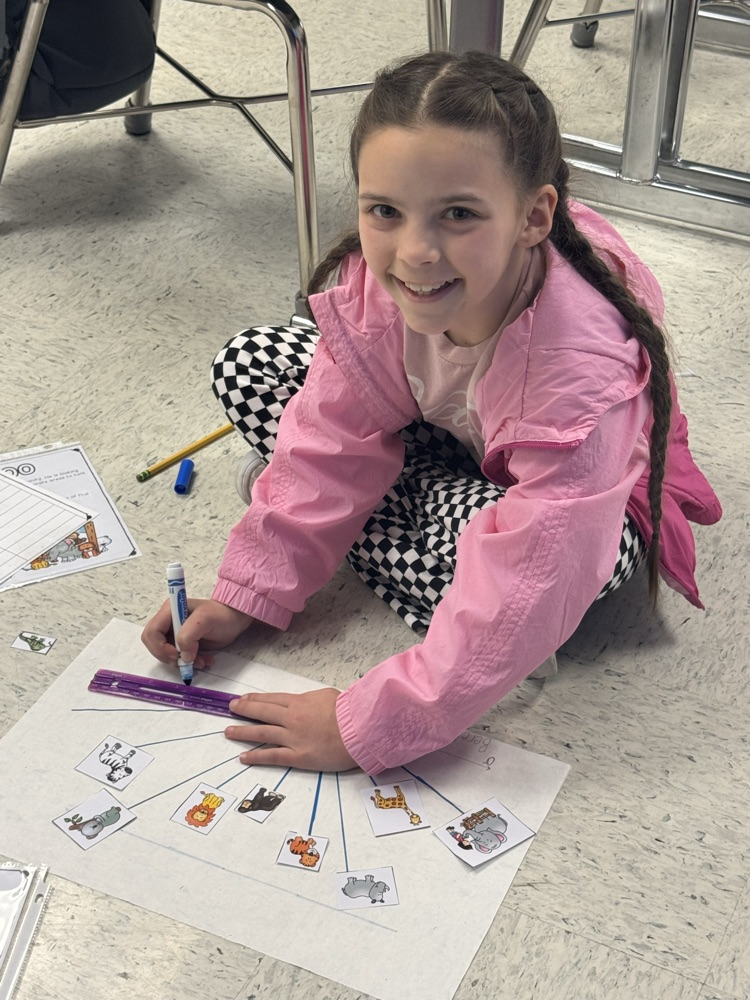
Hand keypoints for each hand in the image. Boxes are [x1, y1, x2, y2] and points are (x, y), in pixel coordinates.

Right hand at [141, 598, 252, 670]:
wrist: (234, 620)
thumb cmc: (221, 615)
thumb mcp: (205, 620)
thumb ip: (189, 636)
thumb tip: (183, 656)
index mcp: (169, 611)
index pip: (151, 632)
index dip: (159, 647)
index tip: (177, 654)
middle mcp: (168, 622)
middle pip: (154, 646)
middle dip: (169, 657)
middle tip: (187, 661)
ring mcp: (175, 634)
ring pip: (166, 655)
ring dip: (182, 663)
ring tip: (201, 661)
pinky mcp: (183, 645)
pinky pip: (178, 659)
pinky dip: (189, 664)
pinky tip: (204, 661)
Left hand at [225, 688, 357, 772]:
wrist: (359, 731)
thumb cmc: (348, 712)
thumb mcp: (328, 696)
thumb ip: (312, 699)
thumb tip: (304, 702)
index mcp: (300, 702)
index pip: (272, 699)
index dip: (256, 699)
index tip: (243, 698)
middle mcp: (292, 719)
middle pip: (262, 712)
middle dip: (244, 709)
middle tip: (231, 708)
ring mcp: (293, 738)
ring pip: (262, 733)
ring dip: (243, 732)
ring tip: (228, 731)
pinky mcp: (298, 756)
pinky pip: (272, 756)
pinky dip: (256, 756)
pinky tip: (243, 757)